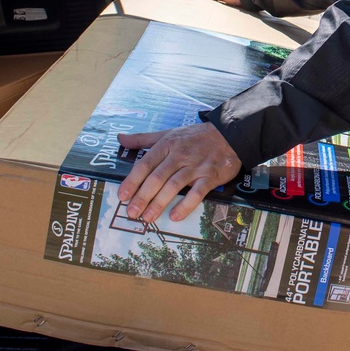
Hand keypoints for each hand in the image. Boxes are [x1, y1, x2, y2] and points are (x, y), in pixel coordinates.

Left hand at [116, 122, 241, 222]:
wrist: (229, 134)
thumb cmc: (195, 136)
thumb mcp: (168, 133)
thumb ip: (143, 138)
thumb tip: (120, 138)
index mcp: (167, 145)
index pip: (145, 164)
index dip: (133, 180)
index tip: (122, 195)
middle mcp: (180, 155)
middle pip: (157, 177)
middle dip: (143, 196)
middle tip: (132, 212)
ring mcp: (195, 166)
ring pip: (174, 186)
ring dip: (159, 203)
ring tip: (148, 217)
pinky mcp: (210, 176)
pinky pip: (197, 193)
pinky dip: (186, 205)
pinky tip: (175, 216)